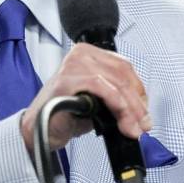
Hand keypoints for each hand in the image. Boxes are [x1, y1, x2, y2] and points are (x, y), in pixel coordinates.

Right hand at [20, 43, 151, 152]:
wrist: (39, 128)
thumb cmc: (64, 113)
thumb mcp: (97, 100)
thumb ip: (117, 97)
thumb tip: (140, 110)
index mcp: (88, 53)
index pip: (123, 66)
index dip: (139, 90)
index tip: (144, 110)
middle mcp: (81, 54)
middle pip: (122, 74)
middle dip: (137, 103)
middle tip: (143, 124)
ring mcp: (73, 65)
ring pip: (115, 82)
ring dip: (130, 109)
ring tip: (133, 127)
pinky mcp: (67, 80)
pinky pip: (102, 89)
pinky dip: (117, 106)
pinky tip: (121, 120)